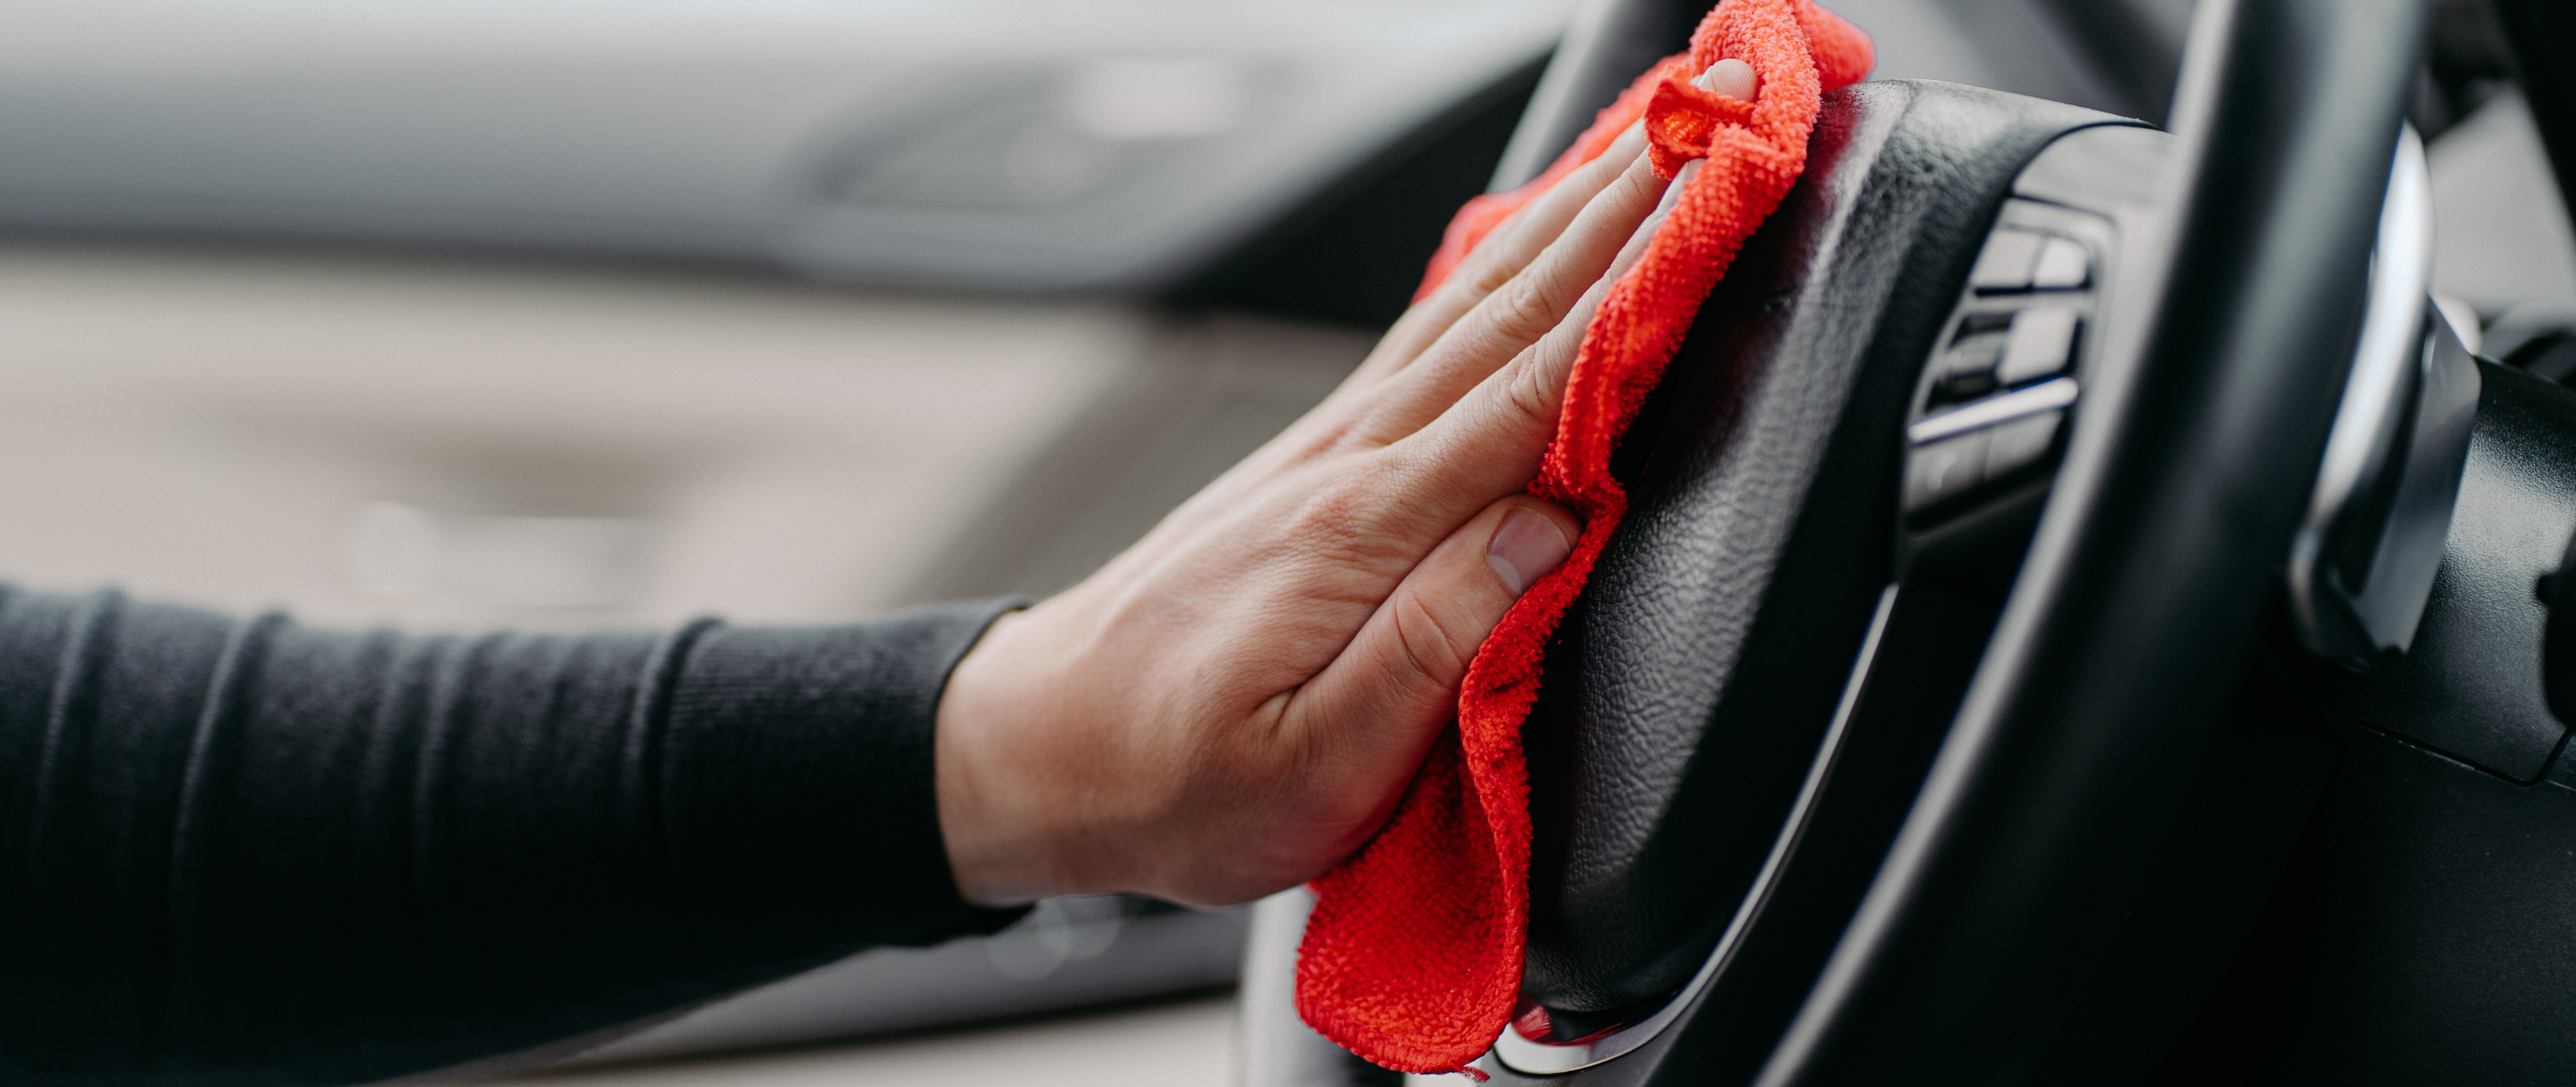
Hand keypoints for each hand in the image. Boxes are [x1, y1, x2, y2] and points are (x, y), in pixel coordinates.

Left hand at [935, 121, 1686, 907]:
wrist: (1041, 746)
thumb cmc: (1173, 775)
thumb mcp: (1312, 765)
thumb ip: (1435, 645)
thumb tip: (1552, 527)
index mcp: (1363, 530)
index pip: (1537, 383)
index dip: (1644, 285)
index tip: (1724, 197)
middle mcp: (1351, 461)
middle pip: (1520, 308)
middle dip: (1635, 204)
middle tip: (1728, 111)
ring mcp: (1333, 447)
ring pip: (1477, 300)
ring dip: (1577, 211)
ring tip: (1659, 140)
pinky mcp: (1321, 458)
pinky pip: (1434, 332)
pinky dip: (1503, 264)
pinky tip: (1536, 233)